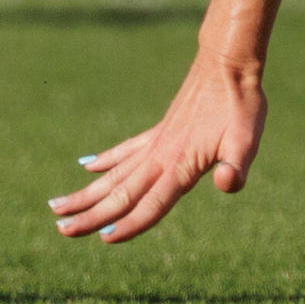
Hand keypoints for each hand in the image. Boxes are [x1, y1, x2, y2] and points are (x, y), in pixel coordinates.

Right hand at [49, 51, 265, 242]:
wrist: (229, 63)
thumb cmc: (241, 104)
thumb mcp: (248, 138)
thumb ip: (237, 165)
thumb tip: (227, 184)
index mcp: (181, 165)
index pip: (153, 204)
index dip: (132, 225)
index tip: (105, 240)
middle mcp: (161, 157)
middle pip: (121, 194)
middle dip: (91, 215)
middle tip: (61, 231)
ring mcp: (156, 143)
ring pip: (115, 174)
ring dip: (86, 192)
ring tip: (55, 206)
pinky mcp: (159, 130)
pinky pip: (126, 150)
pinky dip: (106, 159)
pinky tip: (87, 165)